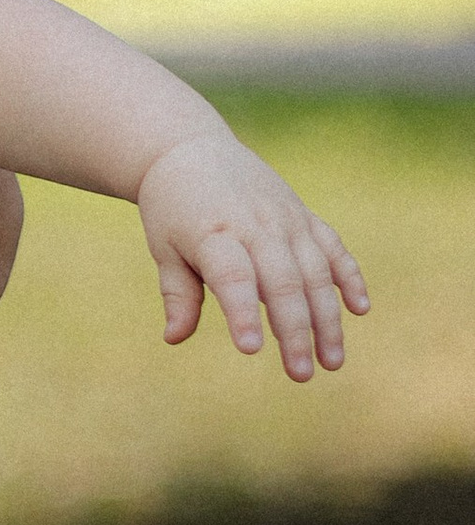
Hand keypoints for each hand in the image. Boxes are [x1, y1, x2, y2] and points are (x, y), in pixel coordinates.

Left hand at [136, 129, 368, 381]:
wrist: (192, 150)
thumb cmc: (172, 208)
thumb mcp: (164, 247)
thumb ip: (177, 292)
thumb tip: (174, 337)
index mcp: (213, 234)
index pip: (233, 278)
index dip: (242, 314)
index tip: (252, 350)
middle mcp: (256, 225)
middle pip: (283, 282)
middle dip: (296, 331)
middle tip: (301, 375)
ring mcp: (286, 219)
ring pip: (316, 272)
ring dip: (328, 318)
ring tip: (332, 361)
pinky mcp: (304, 216)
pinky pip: (333, 247)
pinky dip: (350, 276)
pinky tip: (360, 309)